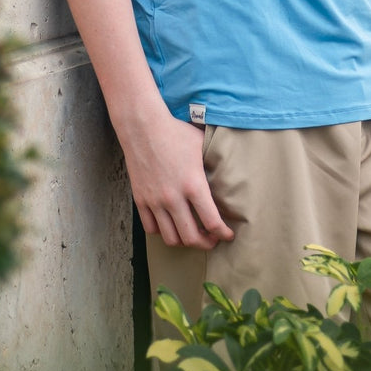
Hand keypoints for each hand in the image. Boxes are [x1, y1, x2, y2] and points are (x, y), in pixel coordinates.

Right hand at [120, 111, 234, 249]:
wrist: (143, 127)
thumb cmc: (176, 133)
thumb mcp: (202, 145)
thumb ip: (215, 163)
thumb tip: (230, 173)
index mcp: (193, 184)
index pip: (212, 222)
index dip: (223, 233)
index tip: (228, 234)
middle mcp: (173, 197)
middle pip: (191, 237)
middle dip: (206, 243)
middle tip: (212, 240)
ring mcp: (155, 201)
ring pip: (170, 238)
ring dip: (184, 241)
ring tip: (192, 234)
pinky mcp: (140, 199)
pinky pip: (151, 228)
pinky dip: (162, 232)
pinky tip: (171, 224)